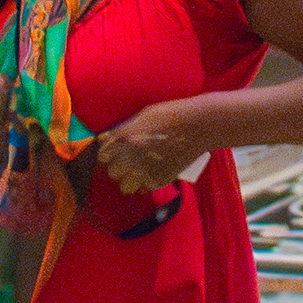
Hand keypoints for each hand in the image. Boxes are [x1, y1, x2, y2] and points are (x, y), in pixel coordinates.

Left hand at [97, 99, 216, 194]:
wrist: (201, 124)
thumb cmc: (173, 114)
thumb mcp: (144, 115)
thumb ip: (124, 129)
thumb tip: (107, 139)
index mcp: (126, 135)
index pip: (101, 153)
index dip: (107, 152)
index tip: (112, 151)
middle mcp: (132, 154)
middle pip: (112, 170)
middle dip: (117, 165)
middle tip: (127, 159)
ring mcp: (146, 169)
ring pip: (124, 185)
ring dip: (129, 179)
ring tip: (138, 170)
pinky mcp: (160, 179)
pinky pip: (143, 189)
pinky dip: (145, 183)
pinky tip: (151, 172)